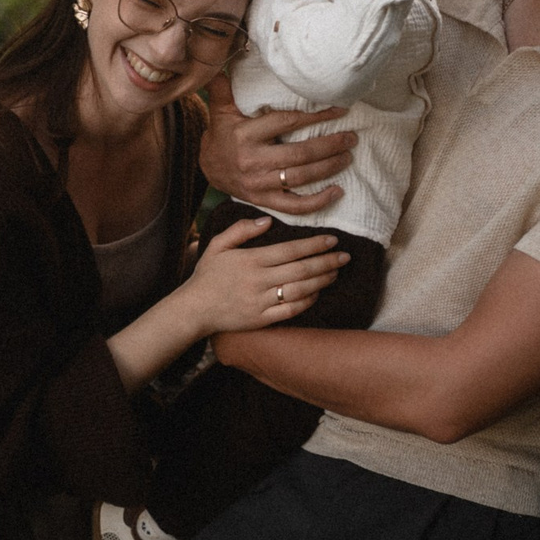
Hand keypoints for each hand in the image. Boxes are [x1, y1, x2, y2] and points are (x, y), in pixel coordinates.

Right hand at [178, 215, 347, 335]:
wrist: (193, 309)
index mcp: (251, 260)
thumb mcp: (218, 245)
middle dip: (327, 261)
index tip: (332, 240)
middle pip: (301, 269)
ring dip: (322, 281)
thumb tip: (268, 220)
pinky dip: (307, 301)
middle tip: (346, 256)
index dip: (314, 245)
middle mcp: (259, 280)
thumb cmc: (206, 275)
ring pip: (300, 290)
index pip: (290, 250)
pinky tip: (317, 293)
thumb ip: (242, 229)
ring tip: (336, 272)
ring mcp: (261, 301)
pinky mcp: (261, 319)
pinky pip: (291, 310)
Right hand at [200, 74, 355, 214]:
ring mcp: (259, 183)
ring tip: (348, 156)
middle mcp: (252, 160)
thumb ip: (223, 88)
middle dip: (330, 145)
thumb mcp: (220, 110)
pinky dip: (317, 202)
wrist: (208, 169)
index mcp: (245, 135)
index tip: (339, 110)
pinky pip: (294, 206)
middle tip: (351, 137)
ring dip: (329, 167)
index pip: (286, 123)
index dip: (315, 116)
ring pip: (301, 177)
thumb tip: (219, 62)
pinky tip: (337, 192)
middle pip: (299, 154)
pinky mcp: (264, 200)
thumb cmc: (222, 135)